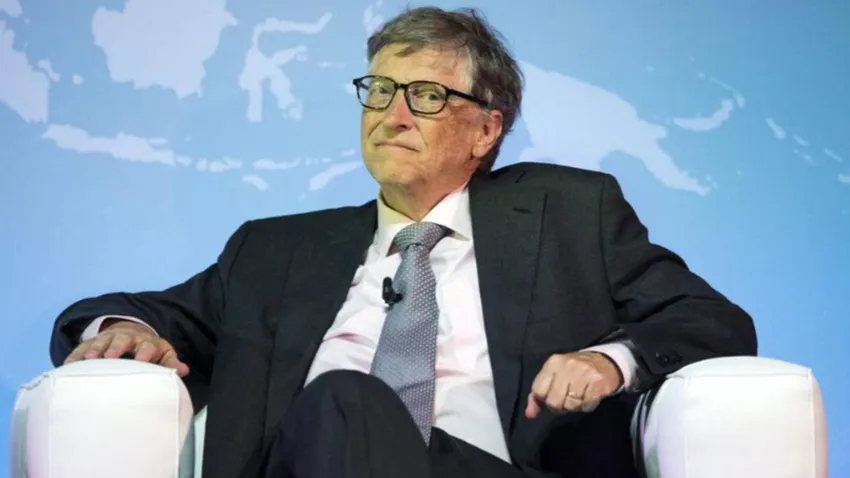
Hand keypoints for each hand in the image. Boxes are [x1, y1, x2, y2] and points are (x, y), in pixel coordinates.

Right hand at [64, 319, 189, 376]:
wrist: (131, 331)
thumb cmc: (149, 350)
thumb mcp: (163, 353)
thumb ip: (171, 363)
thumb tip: (183, 371)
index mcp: (146, 342)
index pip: (147, 346)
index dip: (145, 353)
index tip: (142, 363)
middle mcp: (127, 338)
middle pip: (122, 340)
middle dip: (117, 347)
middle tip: (110, 357)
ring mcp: (108, 339)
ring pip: (101, 341)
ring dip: (94, 349)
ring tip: (89, 359)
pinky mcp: (92, 342)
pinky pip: (81, 348)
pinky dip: (75, 356)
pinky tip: (67, 366)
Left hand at [525, 351, 622, 417]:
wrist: (604, 363)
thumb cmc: (573, 373)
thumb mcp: (553, 377)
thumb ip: (538, 396)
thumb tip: (529, 414)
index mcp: (552, 363)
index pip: (538, 391)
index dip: (545, 399)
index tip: (553, 396)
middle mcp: (567, 366)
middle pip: (554, 401)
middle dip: (560, 406)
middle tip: (567, 399)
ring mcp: (583, 372)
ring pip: (571, 405)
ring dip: (575, 406)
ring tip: (579, 396)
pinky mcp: (598, 382)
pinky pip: (586, 405)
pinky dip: (587, 406)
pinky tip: (589, 396)